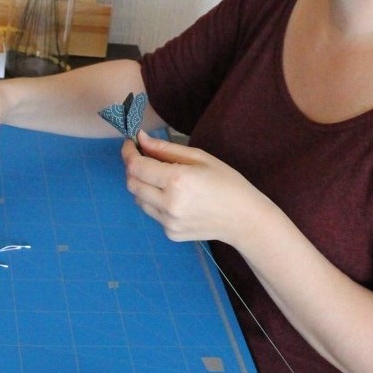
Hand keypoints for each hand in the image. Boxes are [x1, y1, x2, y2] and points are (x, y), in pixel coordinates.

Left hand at [121, 131, 253, 244]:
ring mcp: (168, 222)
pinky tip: (175, 198)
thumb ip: (165, 149)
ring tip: (161, 178)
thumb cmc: (226, 182)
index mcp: (176, 181)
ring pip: (139, 200)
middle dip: (132, 168)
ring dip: (142, 185)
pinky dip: (155, 202)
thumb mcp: (199, 157)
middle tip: (142, 158)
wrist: (244, 218)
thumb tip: (141, 138)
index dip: (128, 152)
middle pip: (132, 184)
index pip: (136, 166)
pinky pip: (153, 213)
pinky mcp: (170, 233)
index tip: (131, 144)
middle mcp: (168, 203)